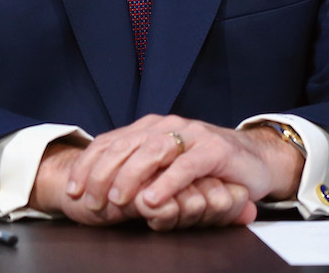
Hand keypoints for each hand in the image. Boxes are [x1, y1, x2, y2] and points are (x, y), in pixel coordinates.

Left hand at [37, 114, 303, 228]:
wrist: (254, 159)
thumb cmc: (205, 167)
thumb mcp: (164, 167)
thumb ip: (136, 170)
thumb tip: (94, 186)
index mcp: (150, 128)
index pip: (111, 143)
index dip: (89, 166)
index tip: (74, 191)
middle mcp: (167, 126)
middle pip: (125, 146)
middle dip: (103, 175)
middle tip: (93, 202)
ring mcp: (191, 135)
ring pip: (152, 152)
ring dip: (131, 177)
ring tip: (119, 200)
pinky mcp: (214, 149)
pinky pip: (185, 166)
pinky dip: (167, 183)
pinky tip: (153, 199)